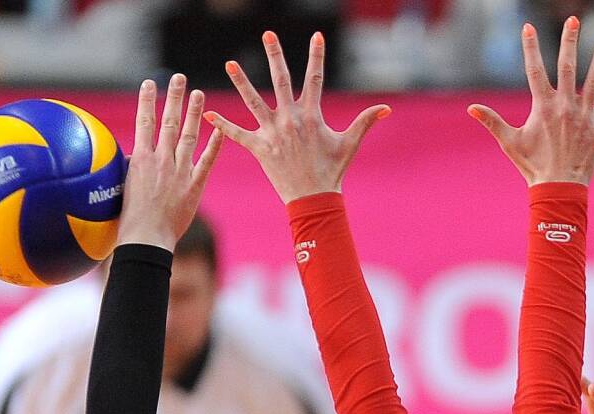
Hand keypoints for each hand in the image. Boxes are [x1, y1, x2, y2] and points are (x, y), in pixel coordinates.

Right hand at [115, 74, 223, 251]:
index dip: (148, 100)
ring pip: (188, 135)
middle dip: (174, 98)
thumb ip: (130, 167)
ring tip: (199, 93)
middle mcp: (161, 160)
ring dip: (195, 112)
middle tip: (179, 78)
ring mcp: (179, 171)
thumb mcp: (123, 187)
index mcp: (140, 158)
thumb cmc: (130, 218)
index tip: (150, 83)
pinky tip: (220, 129)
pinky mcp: (195, 185)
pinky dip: (215, 144)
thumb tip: (132, 155)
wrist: (146, 238)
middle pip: (168, 121)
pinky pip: (207, 161)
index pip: (144, 121)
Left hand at [205, 31, 389, 203]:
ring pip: (254, 102)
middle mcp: (290, 119)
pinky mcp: (260, 149)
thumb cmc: (333, 171)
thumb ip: (365, 122)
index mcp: (311, 116)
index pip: (315, 79)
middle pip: (281, 81)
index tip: (317, 36)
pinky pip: (238, 135)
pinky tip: (207, 115)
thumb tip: (386, 108)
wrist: (315, 198)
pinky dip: (223, 125)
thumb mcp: (349, 144)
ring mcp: (273, 133)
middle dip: (275, 56)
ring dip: (241, 82)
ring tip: (230, 64)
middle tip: (268, 34)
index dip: (316, 57)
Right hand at [469, 18, 593, 185]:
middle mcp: (566, 106)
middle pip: (568, 67)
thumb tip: (471, 108)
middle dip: (570, 41)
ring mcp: (585, 116)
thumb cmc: (533, 166)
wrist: (558, 189)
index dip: (530, 48)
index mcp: (543, 107)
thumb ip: (492, 121)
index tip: (528, 27)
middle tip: (573, 19)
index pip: (535, 70)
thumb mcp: (510, 142)